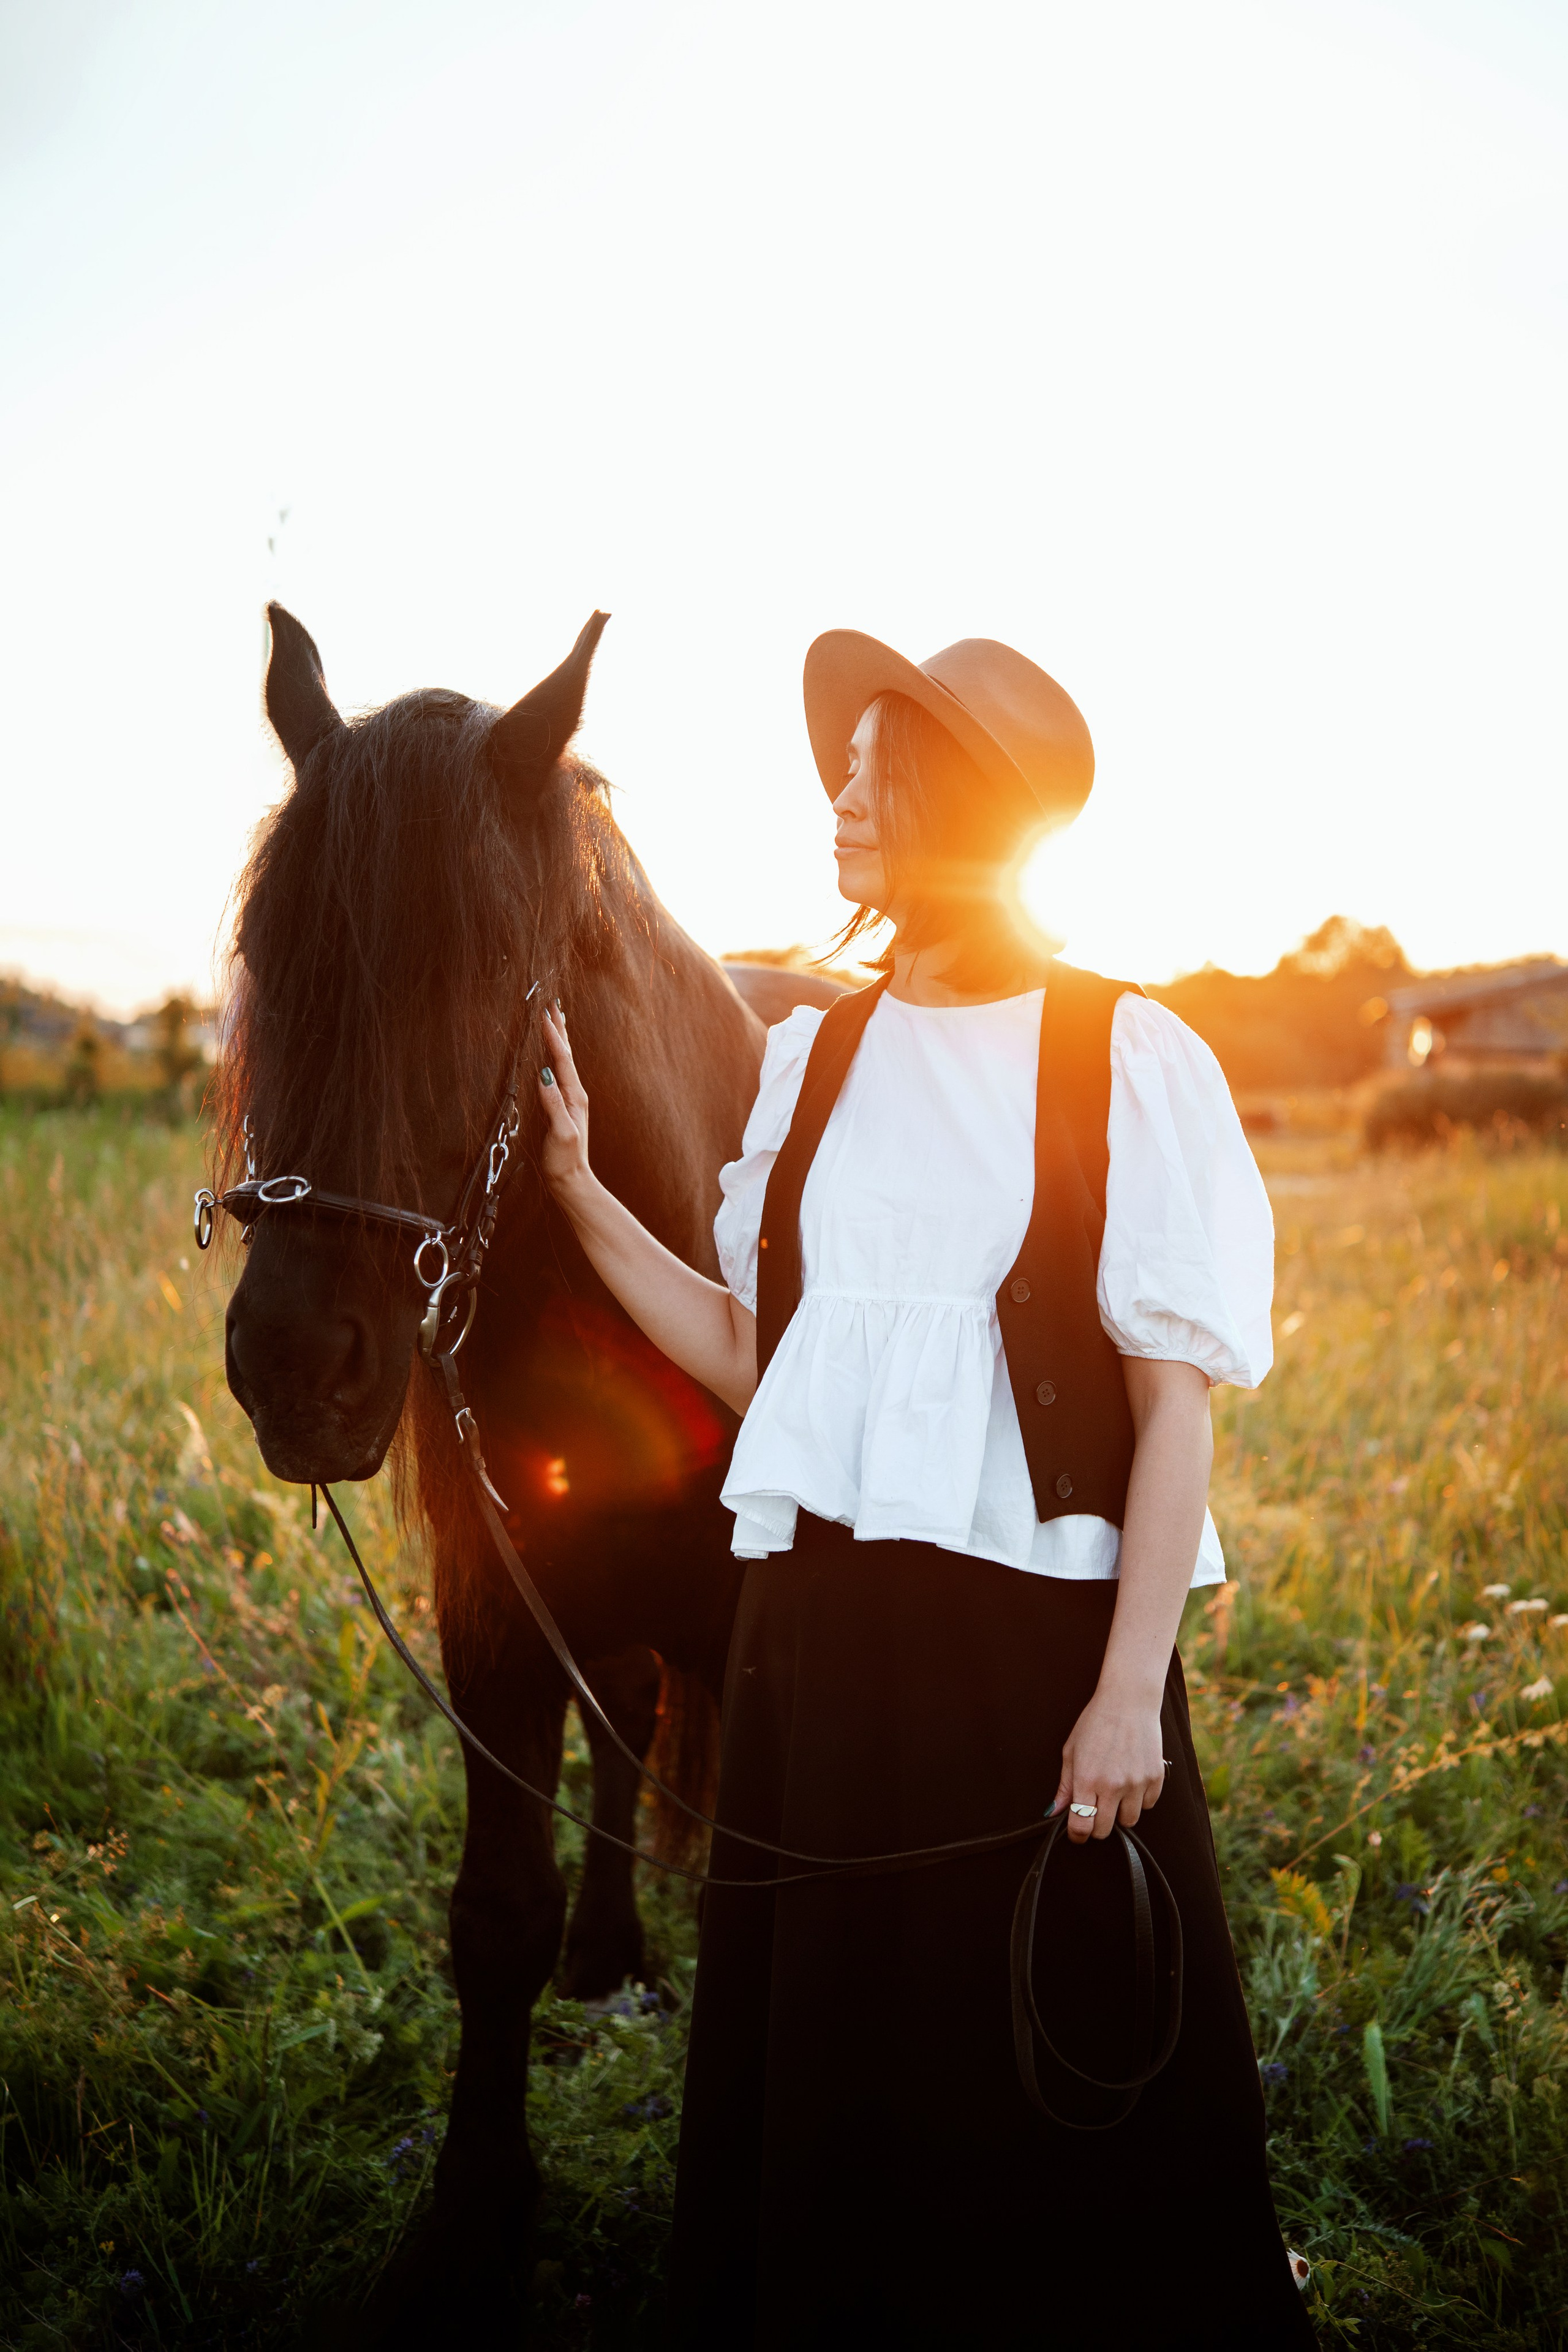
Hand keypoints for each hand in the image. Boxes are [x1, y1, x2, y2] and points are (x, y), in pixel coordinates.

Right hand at [536, 1006, 591, 1198]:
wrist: (571, 1181)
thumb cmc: (564, 1160)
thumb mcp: (560, 1132)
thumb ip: (553, 1103)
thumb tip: (544, 1074)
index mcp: (573, 1096)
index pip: (562, 1059)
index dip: (553, 1036)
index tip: (544, 1014)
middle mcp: (574, 1094)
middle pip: (566, 1054)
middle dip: (559, 1029)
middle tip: (553, 1004)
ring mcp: (570, 1100)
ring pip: (564, 1061)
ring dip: (559, 1039)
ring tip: (555, 1020)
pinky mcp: (563, 1107)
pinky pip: (560, 1073)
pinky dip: (556, 1057)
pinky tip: (551, 1057)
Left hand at [1053, 1685, 1166, 1843]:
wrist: (1128, 1701)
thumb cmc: (1096, 1723)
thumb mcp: (1072, 1751)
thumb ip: (1064, 1785)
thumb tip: (1055, 1812)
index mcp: (1087, 1779)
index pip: (1081, 1825)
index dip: (1078, 1835)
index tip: (1078, 1833)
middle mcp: (1112, 1785)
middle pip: (1105, 1830)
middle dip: (1097, 1825)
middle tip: (1096, 1809)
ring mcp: (1136, 1783)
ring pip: (1128, 1821)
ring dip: (1120, 1812)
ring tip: (1115, 1791)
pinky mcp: (1155, 1778)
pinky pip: (1148, 1805)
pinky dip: (1139, 1799)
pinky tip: (1132, 1780)